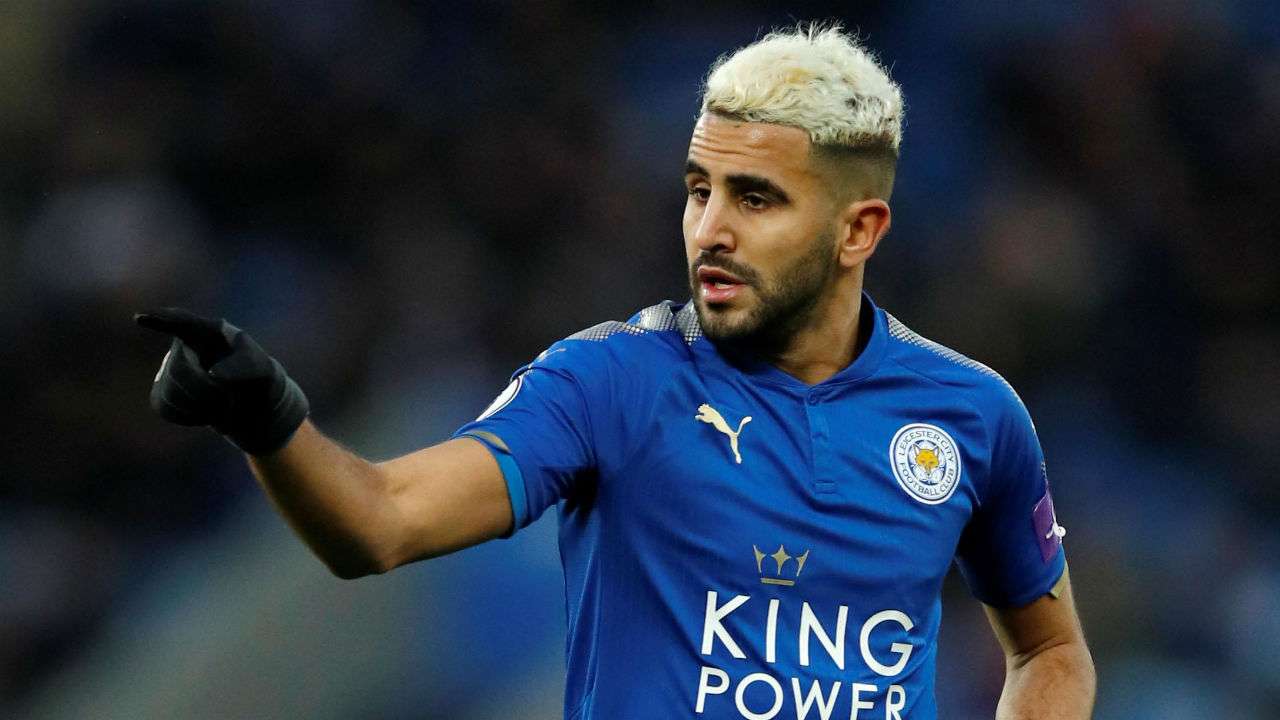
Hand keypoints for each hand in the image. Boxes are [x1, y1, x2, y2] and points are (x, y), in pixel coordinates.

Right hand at [135, 308, 308, 454]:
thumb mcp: (261, 369)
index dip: (160, 319)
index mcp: (208, 332)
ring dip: (200, 406)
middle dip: (204, 390)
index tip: (141, 318)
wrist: (251, 403)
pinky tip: (204, 412)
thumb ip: (243, 366)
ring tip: (222, 405)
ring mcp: (170, 370)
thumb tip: (214, 374)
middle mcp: (184, 347)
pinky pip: (165, 406)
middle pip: (179, 370)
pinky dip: (188, 416)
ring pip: (170, 391)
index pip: (182, 321)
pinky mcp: (163, 392)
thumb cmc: (257, 378)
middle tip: (228, 398)